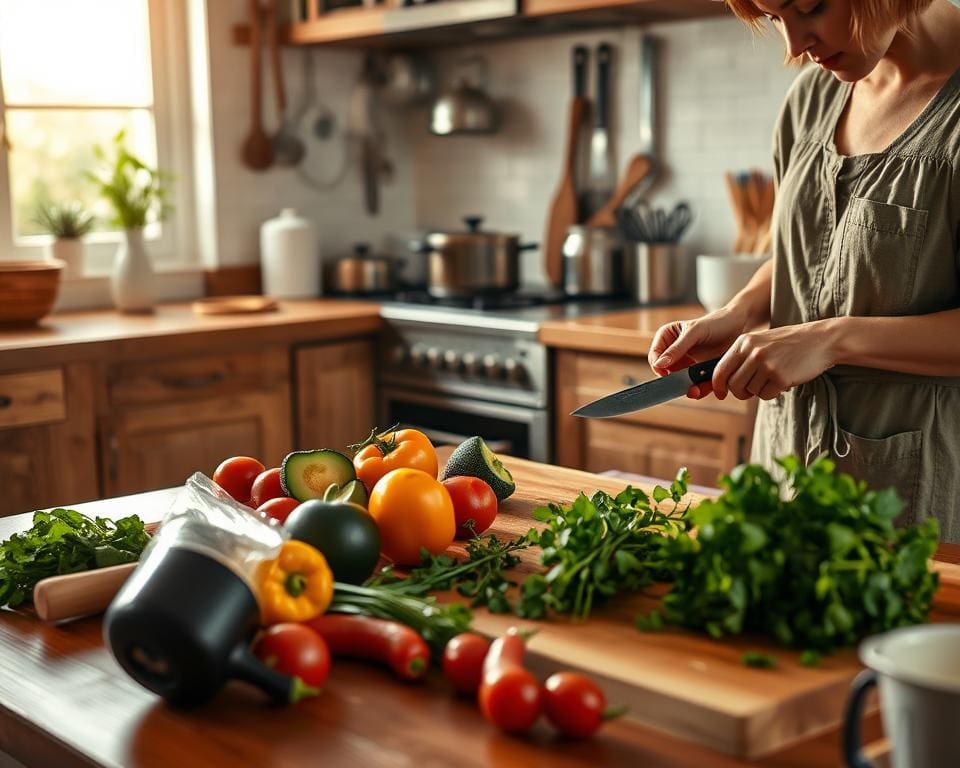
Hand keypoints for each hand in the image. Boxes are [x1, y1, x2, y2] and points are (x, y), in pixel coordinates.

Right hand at [648, 307, 750, 397]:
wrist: (739, 328)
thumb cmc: (715, 323)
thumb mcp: (694, 333)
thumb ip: (676, 349)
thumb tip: (659, 364)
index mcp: (667, 337)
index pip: (654, 356)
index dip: (658, 367)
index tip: (666, 374)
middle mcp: (674, 352)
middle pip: (666, 372)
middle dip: (676, 382)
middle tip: (686, 387)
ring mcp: (687, 363)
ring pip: (681, 382)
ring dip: (689, 388)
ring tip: (697, 390)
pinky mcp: (699, 373)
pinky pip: (695, 384)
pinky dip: (701, 388)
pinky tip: (708, 386)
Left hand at [712, 322, 835, 400]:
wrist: (821, 340)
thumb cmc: (788, 344)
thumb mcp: (760, 342)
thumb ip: (741, 358)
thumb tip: (721, 384)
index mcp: (744, 342)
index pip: (720, 370)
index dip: (718, 385)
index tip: (720, 393)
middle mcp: (753, 353)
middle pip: (733, 385)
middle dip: (740, 392)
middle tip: (751, 390)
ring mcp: (767, 365)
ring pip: (750, 391)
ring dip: (759, 390)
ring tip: (772, 378)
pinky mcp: (780, 378)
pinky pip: (765, 396)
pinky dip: (772, 393)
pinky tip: (782, 381)